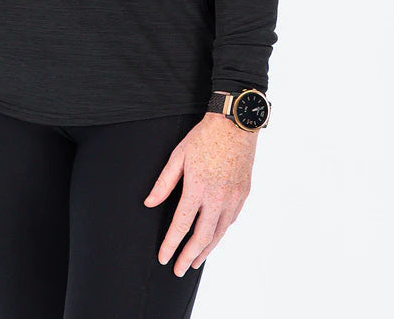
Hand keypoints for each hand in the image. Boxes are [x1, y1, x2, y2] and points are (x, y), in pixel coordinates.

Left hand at [143, 112, 258, 276]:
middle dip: (188, 256)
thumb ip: (164, 182)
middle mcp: (217, 197)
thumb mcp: (178, 156)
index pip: (181, 225)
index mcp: (197, 187)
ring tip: (195, 261)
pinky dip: (220, 233)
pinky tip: (213, 238)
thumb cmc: (205, 137)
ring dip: (206, 250)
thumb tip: (149, 203)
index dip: (171, 245)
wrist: (235, 123)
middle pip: (202, 237)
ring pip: (219, 233)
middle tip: (179, 270)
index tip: (164, 258)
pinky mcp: (243, 194)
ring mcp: (233, 197)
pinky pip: (231, 221)